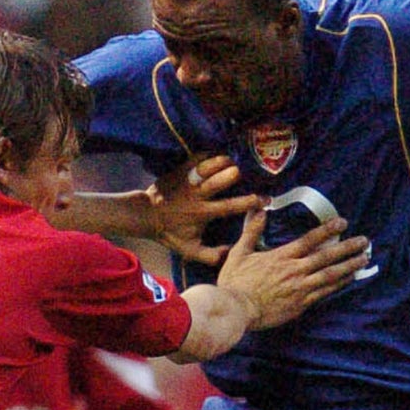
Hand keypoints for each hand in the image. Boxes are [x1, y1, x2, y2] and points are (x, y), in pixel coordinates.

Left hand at [147, 154, 264, 265]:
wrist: (145, 215)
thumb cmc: (170, 232)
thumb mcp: (189, 250)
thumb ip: (212, 256)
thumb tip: (233, 253)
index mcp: (203, 213)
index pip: (230, 206)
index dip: (250, 202)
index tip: (264, 199)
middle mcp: (198, 194)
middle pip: (221, 178)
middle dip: (234, 174)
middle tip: (242, 175)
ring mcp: (189, 179)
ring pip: (211, 164)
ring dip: (224, 161)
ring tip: (232, 163)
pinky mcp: (181, 169)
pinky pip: (199, 156)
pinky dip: (211, 154)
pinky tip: (217, 156)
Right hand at [217, 212, 370, 330]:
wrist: (235, 310)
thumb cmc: (234, 282)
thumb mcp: (238, 253)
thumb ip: (250, 232)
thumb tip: (259, 211)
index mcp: (281, 257)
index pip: (309, 240)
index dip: (328, 230)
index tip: (343, 222)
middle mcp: (295, 270)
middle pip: (326, 257)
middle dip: (348, 248)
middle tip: (365, 241)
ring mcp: (300, 288)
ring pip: (331, 275)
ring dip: (349, 266)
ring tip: (364, 259)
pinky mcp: (301, 304)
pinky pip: (325, 293)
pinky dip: (339, 285)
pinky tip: (349, 279)